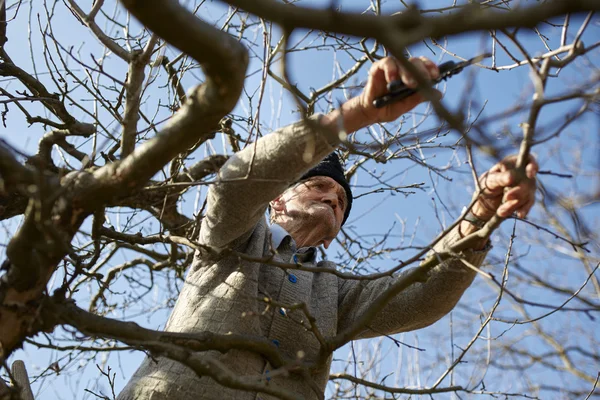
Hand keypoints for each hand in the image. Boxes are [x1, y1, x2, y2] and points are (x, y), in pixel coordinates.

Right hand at [323, 56, 441, 133]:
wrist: (371, 112)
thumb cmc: (389, 107)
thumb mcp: (406, 105)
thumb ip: (419, 98)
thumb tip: (439, 94)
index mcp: (411, 75)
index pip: (424, 65)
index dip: (431, 67)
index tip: (436, 76)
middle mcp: (402, 68)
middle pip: (415, 61)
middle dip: (422, 70)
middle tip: (425, 80)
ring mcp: (390, 67)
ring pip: (402, 61)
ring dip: (407, 72)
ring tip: (409, 84)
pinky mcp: (377, 68)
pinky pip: (386, 63)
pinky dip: (391, 69)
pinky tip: (392, 80)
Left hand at [471, 155, 537, 220]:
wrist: (484, 204)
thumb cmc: (486, 186)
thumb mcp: (489, 181)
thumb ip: (500, 178)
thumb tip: (511, 177)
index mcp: (513, 163)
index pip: (528, 159)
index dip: (532, 165)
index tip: (530, 174)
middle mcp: (523, 173)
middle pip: (529, 181)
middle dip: (519, 191)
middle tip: (507, 197)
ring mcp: (526, 186)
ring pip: (528, 193)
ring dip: (516, 203)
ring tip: (501, 211)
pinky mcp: (526, 198)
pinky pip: (529, 203)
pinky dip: (524, 209)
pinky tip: (520, 214)